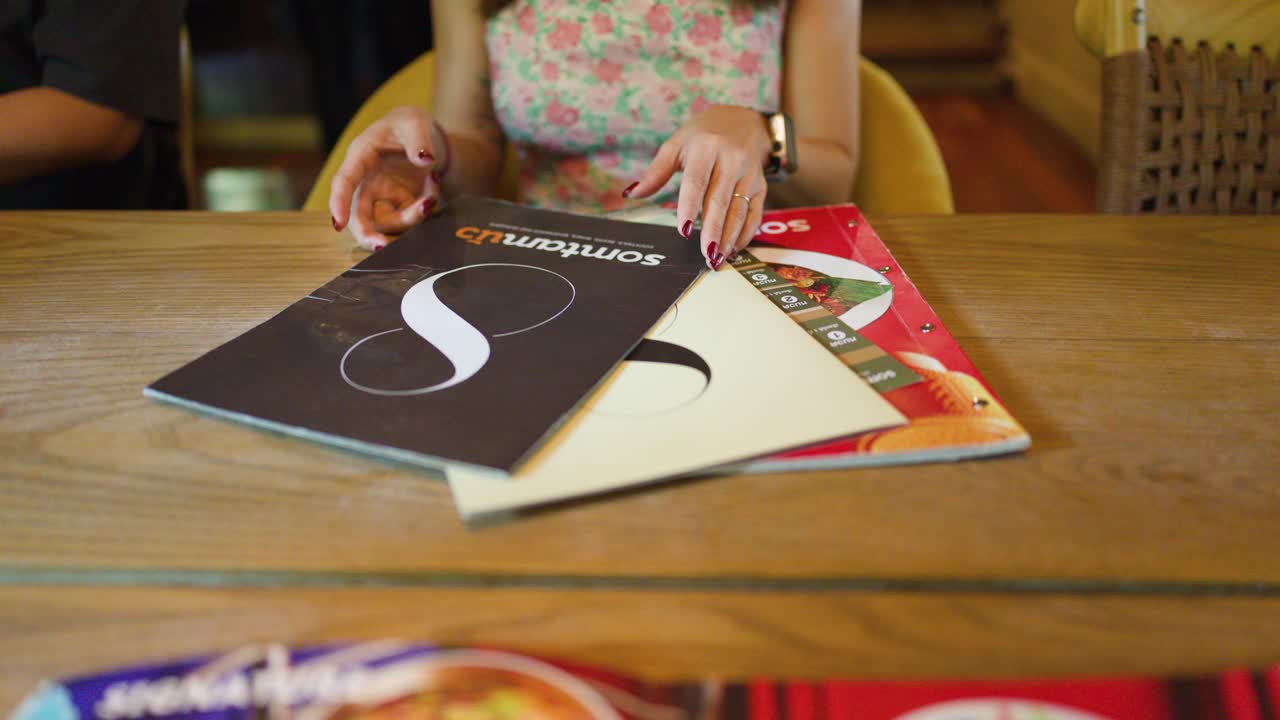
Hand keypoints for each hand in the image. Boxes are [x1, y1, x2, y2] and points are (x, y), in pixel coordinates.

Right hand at [328, 106, 447, 250]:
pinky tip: (432, 187)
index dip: (339, 203)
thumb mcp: (414, 122)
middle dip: (367, 235)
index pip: (344, 182)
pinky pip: (410, 218)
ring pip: (389, 223)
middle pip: (358, 216)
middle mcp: (367, 182)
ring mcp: (383, 197)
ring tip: (431, 193)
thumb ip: (419, 140)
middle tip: (382, 247)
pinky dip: (424, 208)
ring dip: (411, 217)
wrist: (421, 136)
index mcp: (361, 157)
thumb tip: (425, 160)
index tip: (337, 223)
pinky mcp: (400, 206)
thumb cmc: (408, 125)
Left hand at [624, 105, 771, 268]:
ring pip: (740, 210)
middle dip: (714, 229)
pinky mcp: (761, 185)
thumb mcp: (677, 144)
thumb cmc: (703, 135)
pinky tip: (733, 248)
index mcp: (706, 147)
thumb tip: (632, 193)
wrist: (743, 121)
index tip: (684, 230)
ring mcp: (749, 173)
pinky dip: (744, 234)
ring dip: (729, 237)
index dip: (690, 206)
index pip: (697, 180)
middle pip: (720, 199)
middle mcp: (732, 159)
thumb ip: (656, 171)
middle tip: (706, 254)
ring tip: (718, 258)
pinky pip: (755, 213)